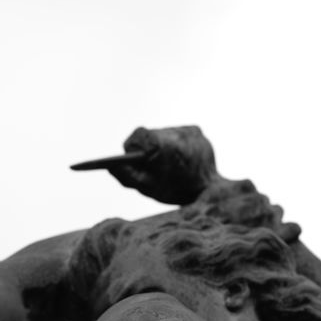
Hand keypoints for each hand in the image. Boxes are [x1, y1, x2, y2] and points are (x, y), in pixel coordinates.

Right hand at [72, 126, 221, 204]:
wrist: (210, 191)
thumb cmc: (176, 191)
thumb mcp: (147, 187)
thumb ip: (127, 176)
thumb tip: (110, 166)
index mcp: (159, 144)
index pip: (137, 136)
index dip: (132, 148)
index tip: (129, 157)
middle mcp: (173, 131)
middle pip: (150, 134)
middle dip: (148, 149)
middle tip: (151, 165)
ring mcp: (187, 129)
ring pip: (164, 134)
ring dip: (162, 146)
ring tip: (168, 163)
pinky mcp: (197, 130)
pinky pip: (179, 134)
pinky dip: (176, 145)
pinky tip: (180, 158)